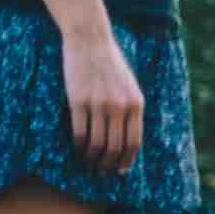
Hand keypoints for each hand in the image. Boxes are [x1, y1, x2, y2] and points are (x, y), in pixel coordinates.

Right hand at [62, 31, 144, 174]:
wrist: (90, 41)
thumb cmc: (111, 64)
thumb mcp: (130, 86)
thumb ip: (131, 109)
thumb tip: (128, 137)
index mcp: (136, 104)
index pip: (134, 142)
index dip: (127, 160)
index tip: (121, 171)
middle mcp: (120, 107)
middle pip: (115, 147)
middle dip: (109, 164)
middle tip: (101, 172)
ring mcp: (98, 105)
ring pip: (96, 144)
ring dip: (92, 159)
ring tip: (89, 165)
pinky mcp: (77, 101)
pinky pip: (79, 133)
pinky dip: (79, 147)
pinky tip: (78, 151)